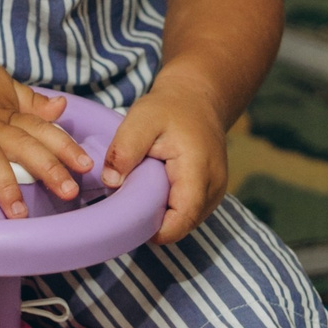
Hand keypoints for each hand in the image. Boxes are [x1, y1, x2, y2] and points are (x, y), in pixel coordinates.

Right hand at [0, 48, 94, 219]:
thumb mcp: (4, 86)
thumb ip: (31, 103)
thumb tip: (61, 108)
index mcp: (6, 115)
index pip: (42, 132)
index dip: (66, 148)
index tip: (86, 166)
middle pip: (22, 147)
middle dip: (47, 168)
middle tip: (68, 192)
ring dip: (2, 182)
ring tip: (16, 210)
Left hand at [103, 67, 229, 244]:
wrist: (197, 97)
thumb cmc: (168, 107)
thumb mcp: (141, 119)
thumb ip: (125, 149)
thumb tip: (111, 182)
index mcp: (198, 171)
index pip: (182, 219)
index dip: (154, 229)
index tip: (127, 221)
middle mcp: (214, 186)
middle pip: (183, 225)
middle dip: (154, 224)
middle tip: (126, 208)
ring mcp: (216, 191)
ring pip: (187, 221)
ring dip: (163, 216)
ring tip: (139, 196)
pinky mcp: (211, 191)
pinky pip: (190, 211)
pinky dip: (171, 209)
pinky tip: (153, 193)